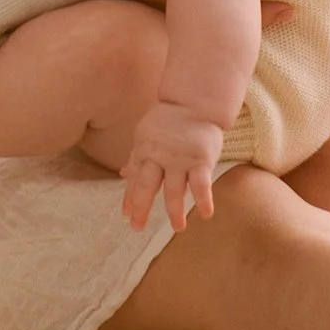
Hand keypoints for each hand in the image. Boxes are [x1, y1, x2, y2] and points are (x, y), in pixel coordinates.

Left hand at [121, 102, 223, 234]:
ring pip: (174, 189)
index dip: (130, 197)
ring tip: (178, 228)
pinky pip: (201, 183)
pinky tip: (206, 214)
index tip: (127, 216)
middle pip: (147, 185)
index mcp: (144, 150)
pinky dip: (204, 200)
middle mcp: (159, 156)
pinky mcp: (201, 159)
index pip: (135, 178)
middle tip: (137, 228)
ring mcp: (180, 159)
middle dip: (141, 207)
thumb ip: (138, 157)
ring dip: (174, 211)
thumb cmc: (170, 122)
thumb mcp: (148, 136)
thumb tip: (123, 175)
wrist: (194, 101)